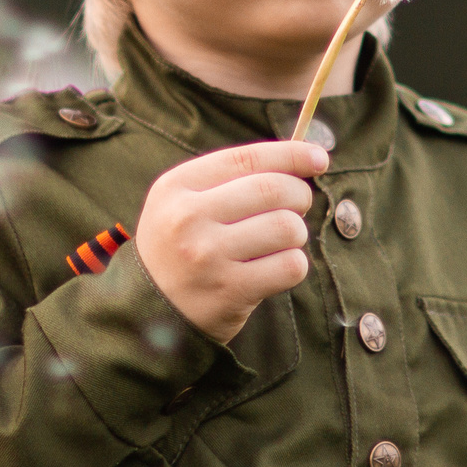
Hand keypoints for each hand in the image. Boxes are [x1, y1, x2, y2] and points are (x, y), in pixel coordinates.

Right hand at [136, 140, 327, 344]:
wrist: (147, 311)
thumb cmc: (179, 248)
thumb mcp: (183, 203)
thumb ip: (232, 179)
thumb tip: (303, 160)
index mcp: (176, 186)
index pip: (247, 159)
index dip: (291, 154)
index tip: (319, 158)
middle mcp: (188, 218)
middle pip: (273, 189)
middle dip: (299, 195)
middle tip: (298, 206)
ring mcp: (208, 256)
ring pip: (286, 228)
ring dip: (296, 234)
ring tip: (279, 242)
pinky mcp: (230, 291)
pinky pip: (290, 266)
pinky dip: (294, 265)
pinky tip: (274, 268)